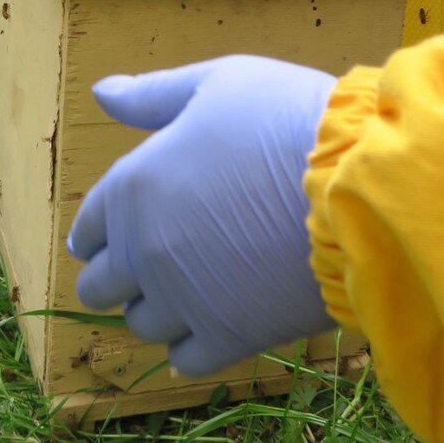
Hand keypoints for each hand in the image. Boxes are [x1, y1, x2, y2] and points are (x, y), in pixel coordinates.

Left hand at [68, 55, 336, 377]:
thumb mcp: (218, 83)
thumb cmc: (287, 118)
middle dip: (118, 275)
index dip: (99, 230)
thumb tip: (101, 92)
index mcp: (133, 187)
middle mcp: (145, 250)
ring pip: (140, 324)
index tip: (115, 232)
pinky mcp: (228, 334)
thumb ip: (153, 95)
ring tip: (187, 286)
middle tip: (150, 262)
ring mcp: (184, 299)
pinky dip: (191, 345)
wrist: (357, 182)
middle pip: (100, 287)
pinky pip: (185, 359)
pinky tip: (210, 320)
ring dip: (155, 308)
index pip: (87, 229)